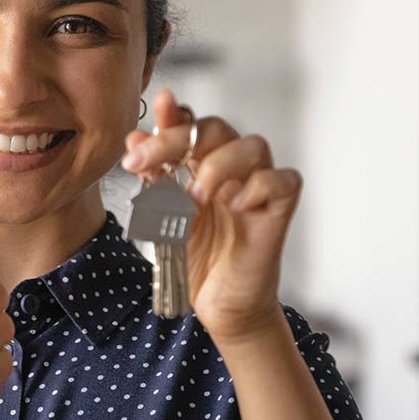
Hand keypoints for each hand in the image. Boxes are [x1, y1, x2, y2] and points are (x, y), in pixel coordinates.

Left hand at [121, 89, 300, 344]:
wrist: (219, 304)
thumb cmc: (197, 259)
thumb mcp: (163, 215)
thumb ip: (153, 176)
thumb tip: (134, 138)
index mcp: (202, 164)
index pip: (191, 125)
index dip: (172, 115)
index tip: (149, 117)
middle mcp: (232, 169)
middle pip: (216, 128)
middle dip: (175, 140)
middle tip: (143, 163)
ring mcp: (258, 188)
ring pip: (254, 146)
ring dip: (218, 164)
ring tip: (193, 197)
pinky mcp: (279, 210)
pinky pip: (284, 180)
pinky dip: (259, 187)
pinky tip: (237, 205)